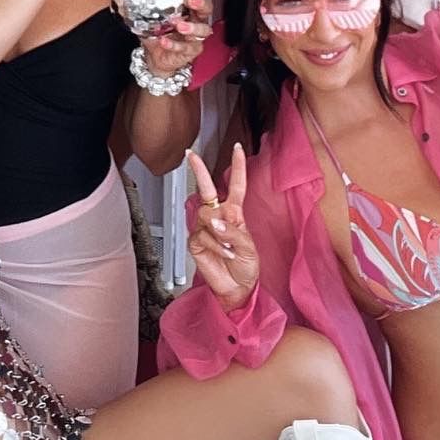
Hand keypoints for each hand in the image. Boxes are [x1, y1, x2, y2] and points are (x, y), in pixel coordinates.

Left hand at [141, 0, 210, 69]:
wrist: (155, 55)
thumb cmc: (158, 31)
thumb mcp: (152, 12)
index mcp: (188, 7)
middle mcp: (196, 20)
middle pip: (206, 9)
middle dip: (200, 3)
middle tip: (190, 0)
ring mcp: (196, 36)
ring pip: (203, 30)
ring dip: (192, 27)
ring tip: (179, 25)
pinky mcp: (191, 51)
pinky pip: (186, 48)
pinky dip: (174, 44)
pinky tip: (164, 41)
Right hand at [185, 145, 257, 310]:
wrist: (236, 289)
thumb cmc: (246, 267)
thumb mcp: (249, 247)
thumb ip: (233, 231)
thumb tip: (214, 220)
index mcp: (235, 214)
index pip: (237, 187)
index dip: (237, 168)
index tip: (237, 149)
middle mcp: (218, 217)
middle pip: (207, 189)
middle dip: (199, 171)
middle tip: (191, 155)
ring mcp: (204, 228)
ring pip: (206, 216)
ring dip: (220, 234)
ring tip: (230, 249)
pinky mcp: (195, 241)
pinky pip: (202, 235)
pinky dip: (215, 245)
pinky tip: (221, 253)